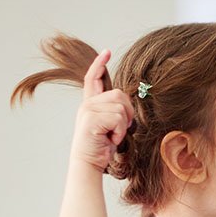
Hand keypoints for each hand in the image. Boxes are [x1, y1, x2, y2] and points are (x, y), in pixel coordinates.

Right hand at [71, 49, 133, 171]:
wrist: (88, 164)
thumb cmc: (101, 147)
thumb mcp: (109, 126)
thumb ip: (114, 111)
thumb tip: (126, 102)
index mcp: (90, 104)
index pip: (93, 78)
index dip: (99, 65)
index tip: (106, 52)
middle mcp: (87, 104)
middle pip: (119, 94)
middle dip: (127, 113)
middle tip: (120, 129)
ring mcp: (88, 110)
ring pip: (121, 107)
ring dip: (123, 126)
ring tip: (113, 136)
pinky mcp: (91, 119)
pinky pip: (119, 118)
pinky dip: (120, 132)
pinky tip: (111, 139)